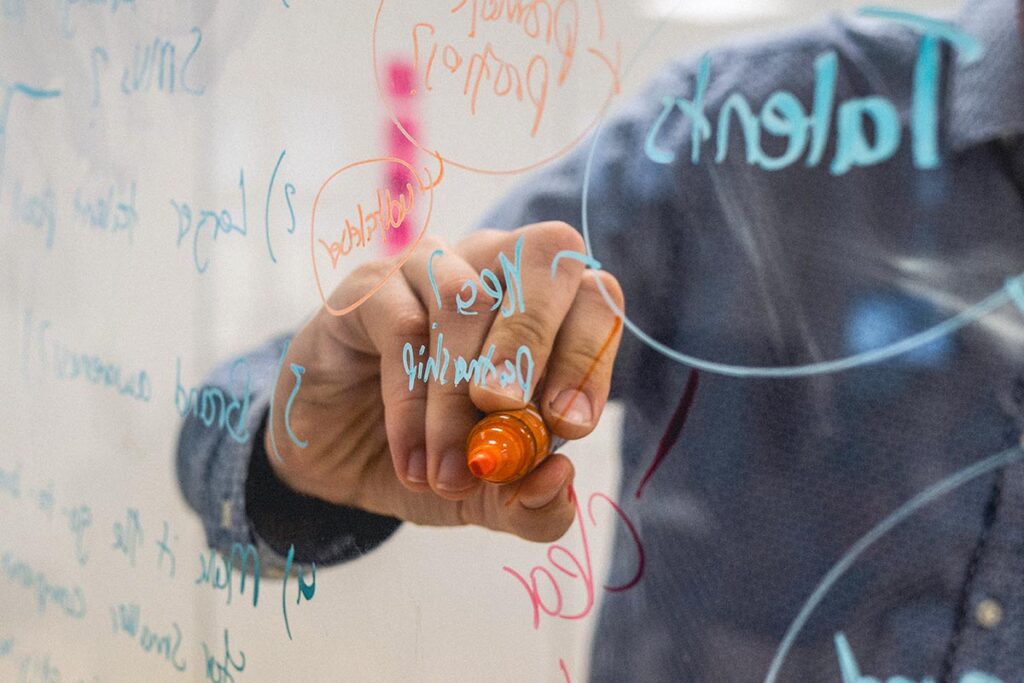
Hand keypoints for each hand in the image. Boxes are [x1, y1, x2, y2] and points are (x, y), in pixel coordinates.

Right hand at [265, 221, 623, 541]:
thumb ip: (534, 503)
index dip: (590, 356)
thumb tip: (560, 479)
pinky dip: (412, 403)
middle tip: (508, 414)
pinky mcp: (370, 287)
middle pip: (545, 254)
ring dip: (460, 396)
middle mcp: (496, 268)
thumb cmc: (434, 456)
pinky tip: (412, 461)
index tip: (567, 428)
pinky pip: (402, 326)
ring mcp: (432, 267)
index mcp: (548, 307)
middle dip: (534, 343)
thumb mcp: (491, 497)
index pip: (596, 297)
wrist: (339, 461)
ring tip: (450, 473)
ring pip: (467, 300)